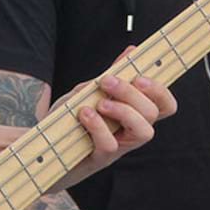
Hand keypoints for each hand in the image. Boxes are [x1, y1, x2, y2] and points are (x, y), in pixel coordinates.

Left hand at [55, 47, 176, 189]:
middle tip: (108, 81)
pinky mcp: (100, 159)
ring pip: (144, 132)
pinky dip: (98, 125)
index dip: (160, 90)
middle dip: (132, 93)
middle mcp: (131, 132)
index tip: (139, 76)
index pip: (165, 105)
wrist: (44, 147)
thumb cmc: (71, 119)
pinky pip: (111, 145)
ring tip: (100, 102)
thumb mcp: (89, 91)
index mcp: (134, 114)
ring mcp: (119, 147)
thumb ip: (111, 76)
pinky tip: (83, 113)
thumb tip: (131, 51)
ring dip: (124, 110)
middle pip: (153, 113)